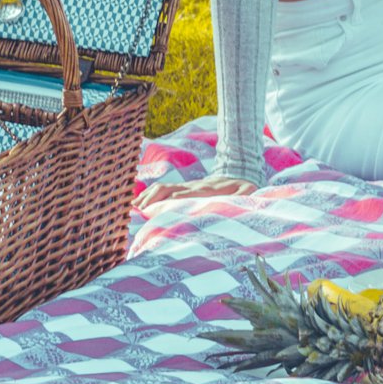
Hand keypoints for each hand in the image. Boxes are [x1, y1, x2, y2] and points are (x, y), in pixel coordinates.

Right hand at [137, 175, 259, 206]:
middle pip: (169, 189)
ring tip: (135, 207)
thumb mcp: (247, 191)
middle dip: (154, 198)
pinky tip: (139, 203)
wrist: (240, 173)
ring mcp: (188, 186)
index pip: (187, 194)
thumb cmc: (244, 187)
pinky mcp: (185, 188)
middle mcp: (193, 186)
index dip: (175, 199)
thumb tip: (244, 196)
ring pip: (163, 188)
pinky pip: (164, 189)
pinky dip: (150, 195)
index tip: (162, 206)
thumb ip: (245, 194)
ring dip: (149, 196)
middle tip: (141, 210)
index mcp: (207, 189)